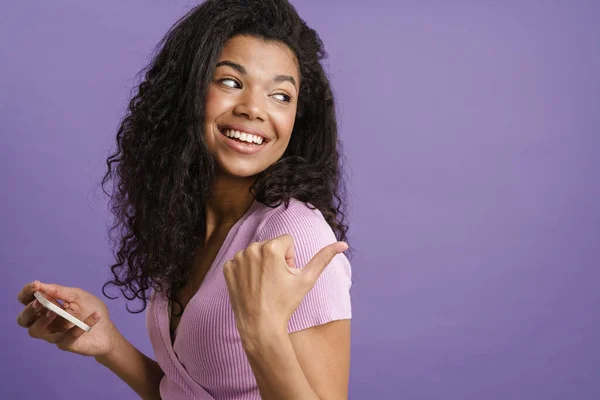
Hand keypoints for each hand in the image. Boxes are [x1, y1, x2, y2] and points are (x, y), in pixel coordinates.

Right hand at [16, 281, 117, 356]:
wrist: (107, 330)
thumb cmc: (91, 310)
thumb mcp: (77, 295)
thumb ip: (59, 291)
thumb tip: (40, 285)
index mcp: (47, 306)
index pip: (27, 300)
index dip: (26, 293)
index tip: (35, 285)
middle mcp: (46, 321)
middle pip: (23, 319)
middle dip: (29, 310)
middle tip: (40, 303)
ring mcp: (54, 334)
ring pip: (35, 331)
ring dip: (42, 320)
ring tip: (54, 312)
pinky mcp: (65, 344)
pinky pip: (65, 338)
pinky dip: (78, 328)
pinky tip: (94, 317)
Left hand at [223, 234, 347, 339]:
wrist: (260, 325)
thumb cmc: (285, 303)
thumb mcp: (307, 280)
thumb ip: (324, 258)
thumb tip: (343, 245)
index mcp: (271, 247)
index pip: (287, 241)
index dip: (290, 259)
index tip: (286, 275)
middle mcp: (252, 248)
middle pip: (271, 245)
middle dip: (276, 260)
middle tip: (275, 282)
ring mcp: (237, 258)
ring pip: (257, 252)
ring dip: (261, 264)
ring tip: (264, 285)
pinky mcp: (228, 268)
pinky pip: (241, 261)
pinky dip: (247, 271)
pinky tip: (251, 285)